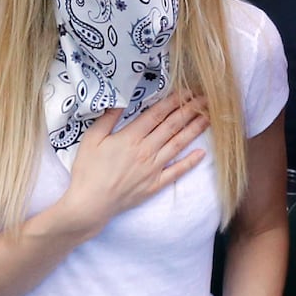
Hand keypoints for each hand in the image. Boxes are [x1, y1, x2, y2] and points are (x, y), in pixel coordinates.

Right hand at [52, 92, 209, 233]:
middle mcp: (146, 151)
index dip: (173, 101)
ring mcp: (153, 169)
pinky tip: (202, 153)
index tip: (185, 91)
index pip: (157, 114)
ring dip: (194, 130)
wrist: (90, 204)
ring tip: (208, 118)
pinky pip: (177, 172)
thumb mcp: (91, 138)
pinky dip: (190, 162)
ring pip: (178, 145)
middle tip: (204, 99)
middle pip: (172, 126)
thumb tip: (120, 100)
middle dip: (189, 110)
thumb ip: (108, 118)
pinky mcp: (155, 185)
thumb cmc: (87, 170)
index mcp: (130, 137)